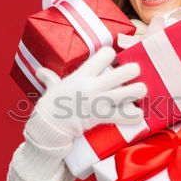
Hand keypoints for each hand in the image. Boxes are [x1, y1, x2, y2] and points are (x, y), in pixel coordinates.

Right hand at [31, 46, 146, 140]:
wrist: (49, 126)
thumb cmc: (51, 105)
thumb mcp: (52, 88)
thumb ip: (50, 78)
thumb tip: (40, 71)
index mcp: (83, 75)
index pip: (105, 54)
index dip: (111, 55)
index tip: (112, 59)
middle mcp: (93, 86)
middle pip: (123, 73)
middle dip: (133, 70)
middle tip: (135, 72)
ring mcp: (99, 101)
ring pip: (128, 92)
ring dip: (138, 91)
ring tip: (141, 90)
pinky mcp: (102, 116)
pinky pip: (124, 115)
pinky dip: (134, 115)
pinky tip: (139, 113)